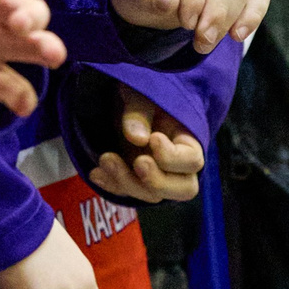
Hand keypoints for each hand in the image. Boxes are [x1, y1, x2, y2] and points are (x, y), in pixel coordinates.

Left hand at [89, 84, 203, 203]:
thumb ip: (140, 112)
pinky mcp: (135, 181)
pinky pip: (128, 193)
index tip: (153, 138)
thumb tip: (137, 138)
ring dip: (127, 182)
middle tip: (138, 162)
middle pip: (184, 189)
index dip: (173, 157)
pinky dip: (111, 185)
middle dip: (158, 182)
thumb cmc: (138, 93)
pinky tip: (96, 173)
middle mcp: (177, 164)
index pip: (192, 160)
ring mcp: (157, 176)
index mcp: (187, 139)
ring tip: (105, 159)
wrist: (119, 99)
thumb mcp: (139, 93)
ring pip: (153, 196)